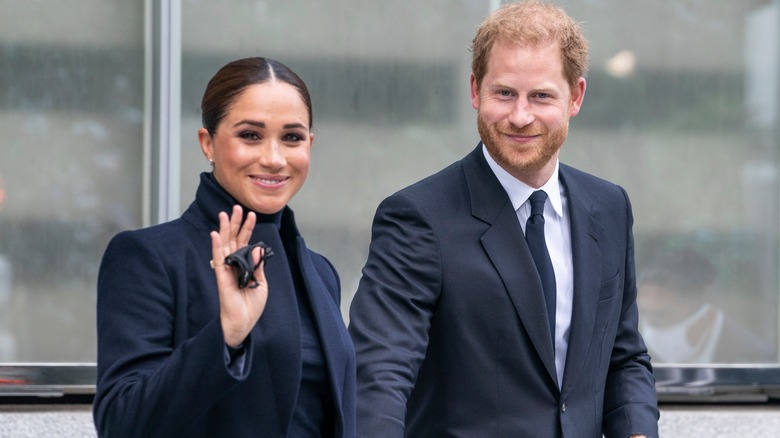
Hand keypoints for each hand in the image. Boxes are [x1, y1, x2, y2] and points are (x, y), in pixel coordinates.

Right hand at [210, 205, 267, 346]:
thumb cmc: (251, 305)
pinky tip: (215, 234)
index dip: (248, 228)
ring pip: (224, 245)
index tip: (251, 214)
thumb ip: (258, 265)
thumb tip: (257, 247)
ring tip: (225, 214)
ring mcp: (227, 269)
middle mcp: (234, 264)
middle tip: (236, 207)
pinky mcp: (221, 277)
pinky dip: (216, 246)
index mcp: (244, 265)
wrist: (243, 322)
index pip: (245, 242)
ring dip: (224, 229)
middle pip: (233, 239)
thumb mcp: (261, 282)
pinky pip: (218, 259)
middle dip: (235, 223)